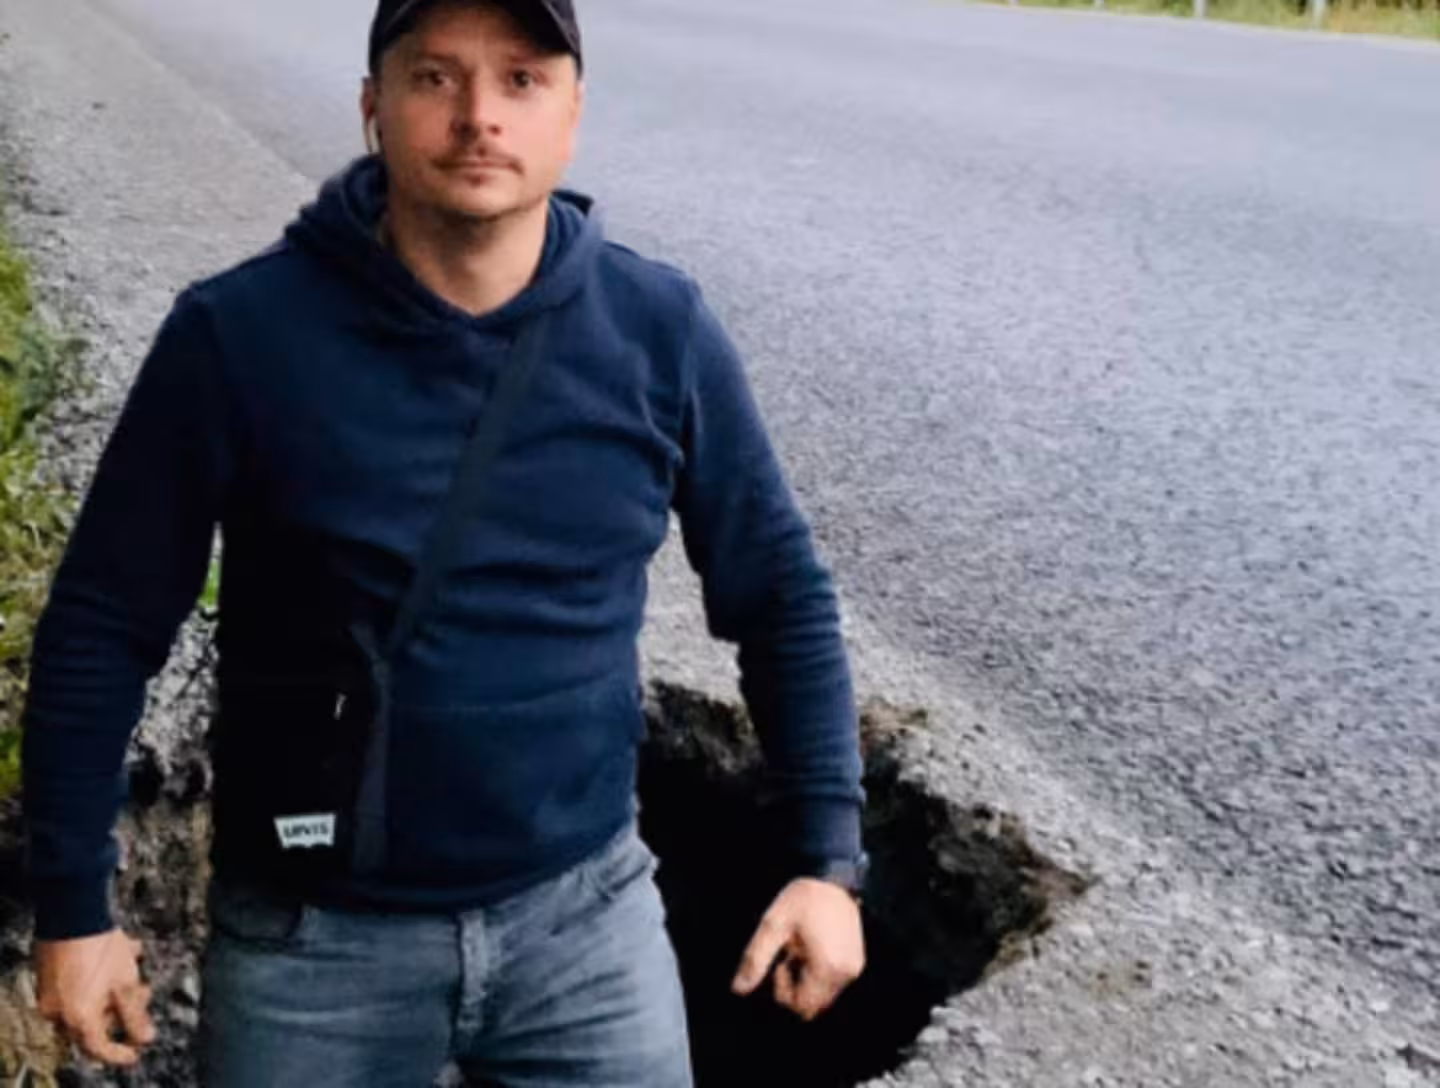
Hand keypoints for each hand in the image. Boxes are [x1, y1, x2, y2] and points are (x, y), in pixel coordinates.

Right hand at [34, 929, 156, 1066]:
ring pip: (88, 999)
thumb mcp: (127, 984)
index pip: (98, 1048)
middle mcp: (59, 1010)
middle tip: (143, 994)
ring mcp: (51, 991)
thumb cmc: (99, 947)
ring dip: (114, 988)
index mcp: (78, 1017)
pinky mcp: (51, 973)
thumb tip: (145, 1038)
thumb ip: (135, 1014)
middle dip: (122, 1009)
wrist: (73, 911)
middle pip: (94, 1022)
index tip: (133, 1054)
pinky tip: (124, 950)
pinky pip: (78, 983)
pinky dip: (100, 975)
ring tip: (135, 964)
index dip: (118, 1053)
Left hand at [731, 878, 865, 1020]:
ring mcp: (854, 968)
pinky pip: (833, 983)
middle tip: (789, 955)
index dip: (784, 992)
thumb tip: (739, 988)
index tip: (781, 962)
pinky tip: (813, 948)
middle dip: (796, 988)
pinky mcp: (856, 961)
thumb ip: (755, 960)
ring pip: (823, 996)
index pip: (802, 1007)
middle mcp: (845, 973)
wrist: (834, 876)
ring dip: (807, 981)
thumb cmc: (803, 898)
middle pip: (814, 1006)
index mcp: (827, 968)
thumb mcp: (773, 926)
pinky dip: (819, 974)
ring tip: (801, 949)